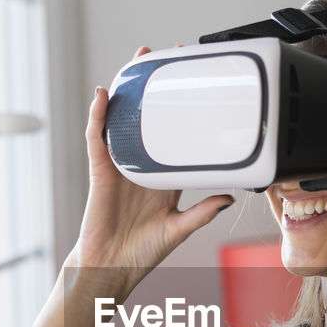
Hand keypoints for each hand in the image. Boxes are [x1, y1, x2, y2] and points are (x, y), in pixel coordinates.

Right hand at [69, 46, 233, 298]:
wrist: (112, 269)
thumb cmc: (142, 253)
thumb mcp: (179, 230)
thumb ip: (202, 212)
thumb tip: (229, 197)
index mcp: (163, 178)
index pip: (174, 137)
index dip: (181, 112)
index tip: (194, 86)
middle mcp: (141, 166)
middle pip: (146, 118)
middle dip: (154, 89)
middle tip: (165, 57)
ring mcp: (119, 166)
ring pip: (121, 120)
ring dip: (126, 91)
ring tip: (136, 62)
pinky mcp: (101, 172)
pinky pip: (97, 139)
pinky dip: (97, 116)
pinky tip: (101, 96)